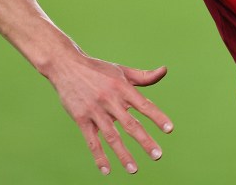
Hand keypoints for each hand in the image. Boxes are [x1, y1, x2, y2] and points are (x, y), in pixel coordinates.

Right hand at [48, 54, 172, 174]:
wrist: (66, 66)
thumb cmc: (98, 69)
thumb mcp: (121, 71)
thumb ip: (143, 76)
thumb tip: (164, 71)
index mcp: (122, 87)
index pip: (143, 104)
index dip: (157, 117)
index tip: (169, 129)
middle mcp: (110, 100)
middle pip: (130, 124)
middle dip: (144, 141)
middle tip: (157, 155)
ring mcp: (95, 111)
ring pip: (111, 136)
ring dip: (123, 154)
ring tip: (134, 169)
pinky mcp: (81, 119)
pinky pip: (91, 141)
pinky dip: (99, 156)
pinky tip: (107, 170)